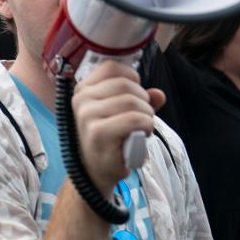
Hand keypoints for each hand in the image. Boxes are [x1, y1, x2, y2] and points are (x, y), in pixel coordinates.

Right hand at [71, 60, 165, 193]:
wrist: (94, 172)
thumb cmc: (108, 141)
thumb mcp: (121, 114)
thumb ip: (139, 100)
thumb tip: (159, 94)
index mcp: (83, 89)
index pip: (112, 67)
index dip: (132, 78)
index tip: (135, 96)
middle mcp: (81, 99)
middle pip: (126, 84)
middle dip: (143, 100)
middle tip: (142, 117)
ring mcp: (87, 115)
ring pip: (132, 101)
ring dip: (147, 115)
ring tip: (142, 128)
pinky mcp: (98, 132)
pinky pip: (134, 119)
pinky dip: (146, 125)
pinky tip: (142, 135)